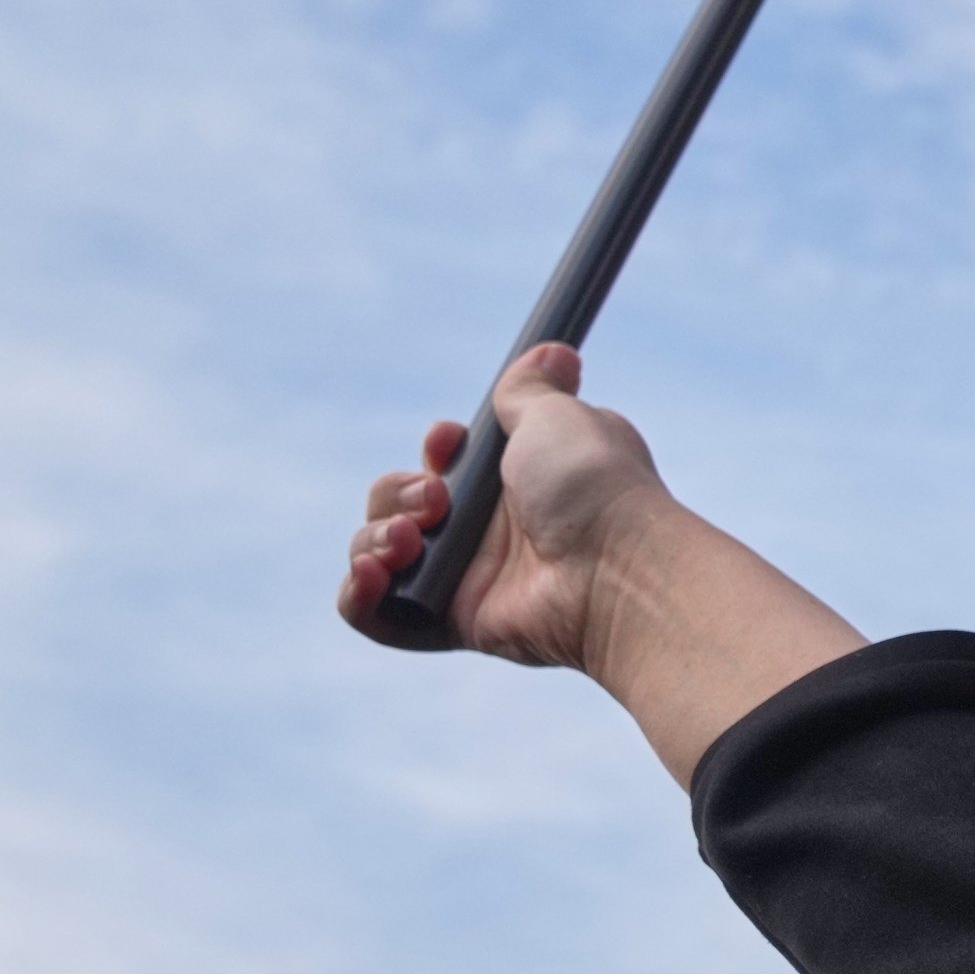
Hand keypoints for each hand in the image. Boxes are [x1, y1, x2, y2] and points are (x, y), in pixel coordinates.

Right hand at [338, 344, 862, 785]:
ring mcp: (469, 579)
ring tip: (410, 538)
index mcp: (512, 482)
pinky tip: (374, 574)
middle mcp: (488, 532)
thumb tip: (555, 350)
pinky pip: (380, 620)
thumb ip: (533, 390)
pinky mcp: (456, 624)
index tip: (449, 441)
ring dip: (373, 539)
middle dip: (395, 494)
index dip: (432, 452)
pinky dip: (359, 598)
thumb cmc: (594, 486)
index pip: (441, 465)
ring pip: (379, 556)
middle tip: (435, 500)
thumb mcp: (560, 418)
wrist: (616, 566)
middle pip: (396, 506)